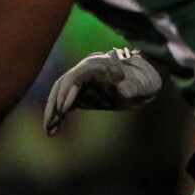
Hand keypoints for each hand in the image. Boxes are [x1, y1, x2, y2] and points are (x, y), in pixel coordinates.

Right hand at [43, 47, 161, 135]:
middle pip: (65, 82)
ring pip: (62, 92)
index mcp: (103, 64)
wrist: (146, 83)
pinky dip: (58, 114)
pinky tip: (53, 130)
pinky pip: (66, 102)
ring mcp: (84, 80)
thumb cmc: (145, 82)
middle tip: (49, 123)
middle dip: (55, 102)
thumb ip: (133, 88)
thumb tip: (121, 89)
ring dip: (53, 110)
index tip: (65, 108)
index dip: (70, 89)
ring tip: (48, 130)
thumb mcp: (144, 85)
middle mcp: (90, 69)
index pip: (79, 73)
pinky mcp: (82, 92)